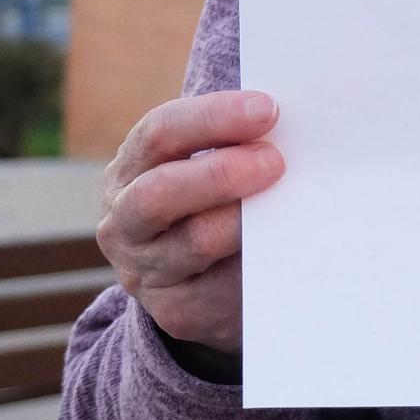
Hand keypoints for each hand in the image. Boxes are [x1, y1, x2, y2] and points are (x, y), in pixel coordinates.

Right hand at [96, 90, 284, 354]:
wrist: (194, 277)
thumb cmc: (210, 198)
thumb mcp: (204, 162)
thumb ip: (234, 140)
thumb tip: (294, 122)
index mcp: (131, 168)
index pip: (160, 132)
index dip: (214, 117)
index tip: (268, 109)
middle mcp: (125, 220)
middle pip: (161, 192)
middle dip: (224, 172)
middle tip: (277, 161)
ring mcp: (145, 270)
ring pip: (194, 242)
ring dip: (244, 219)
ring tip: (287, 202)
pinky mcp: (176, 310)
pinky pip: (220, 288)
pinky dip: (256, 264)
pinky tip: (285, 246)